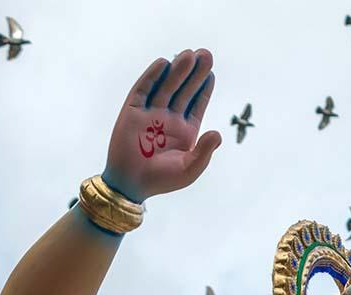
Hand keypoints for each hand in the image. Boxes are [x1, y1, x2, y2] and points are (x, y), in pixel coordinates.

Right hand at [102, 48, 221, 202]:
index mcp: (185, 131)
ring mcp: (150, 113)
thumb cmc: (163, 180)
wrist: (132, 184)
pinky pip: (143, 90)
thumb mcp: (190, 168)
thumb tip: (218, 134)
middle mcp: (169, 118)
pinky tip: (164, 63)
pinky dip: (153, 77)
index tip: (211, 73)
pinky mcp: (132, 112)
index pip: (197, 104)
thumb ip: (204, 151)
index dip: (204, 88)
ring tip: (189, 55)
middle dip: (194, 73)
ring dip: (178, 71)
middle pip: (184, 90)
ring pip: (166, 87)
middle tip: (205, 54)